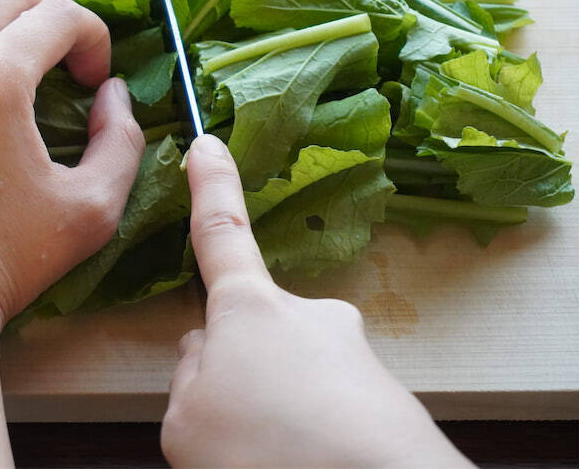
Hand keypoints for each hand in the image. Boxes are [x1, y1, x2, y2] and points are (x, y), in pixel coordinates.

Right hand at [161, 135, 470, 467]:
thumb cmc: (265, 450)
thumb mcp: (185, 420)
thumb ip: (188, 376)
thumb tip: (205, 351)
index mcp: (250, 309)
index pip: (220, 232)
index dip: (209, 187)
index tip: (207, 142)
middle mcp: (310, 317)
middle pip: (258, 332)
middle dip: (242, 369)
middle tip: (235, 427)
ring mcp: (355, 357)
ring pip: (296, 380)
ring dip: (279, 414)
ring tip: (275, 457)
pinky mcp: (392, 402)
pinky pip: (334, 416)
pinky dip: (315, 441)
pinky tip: (311, 464)